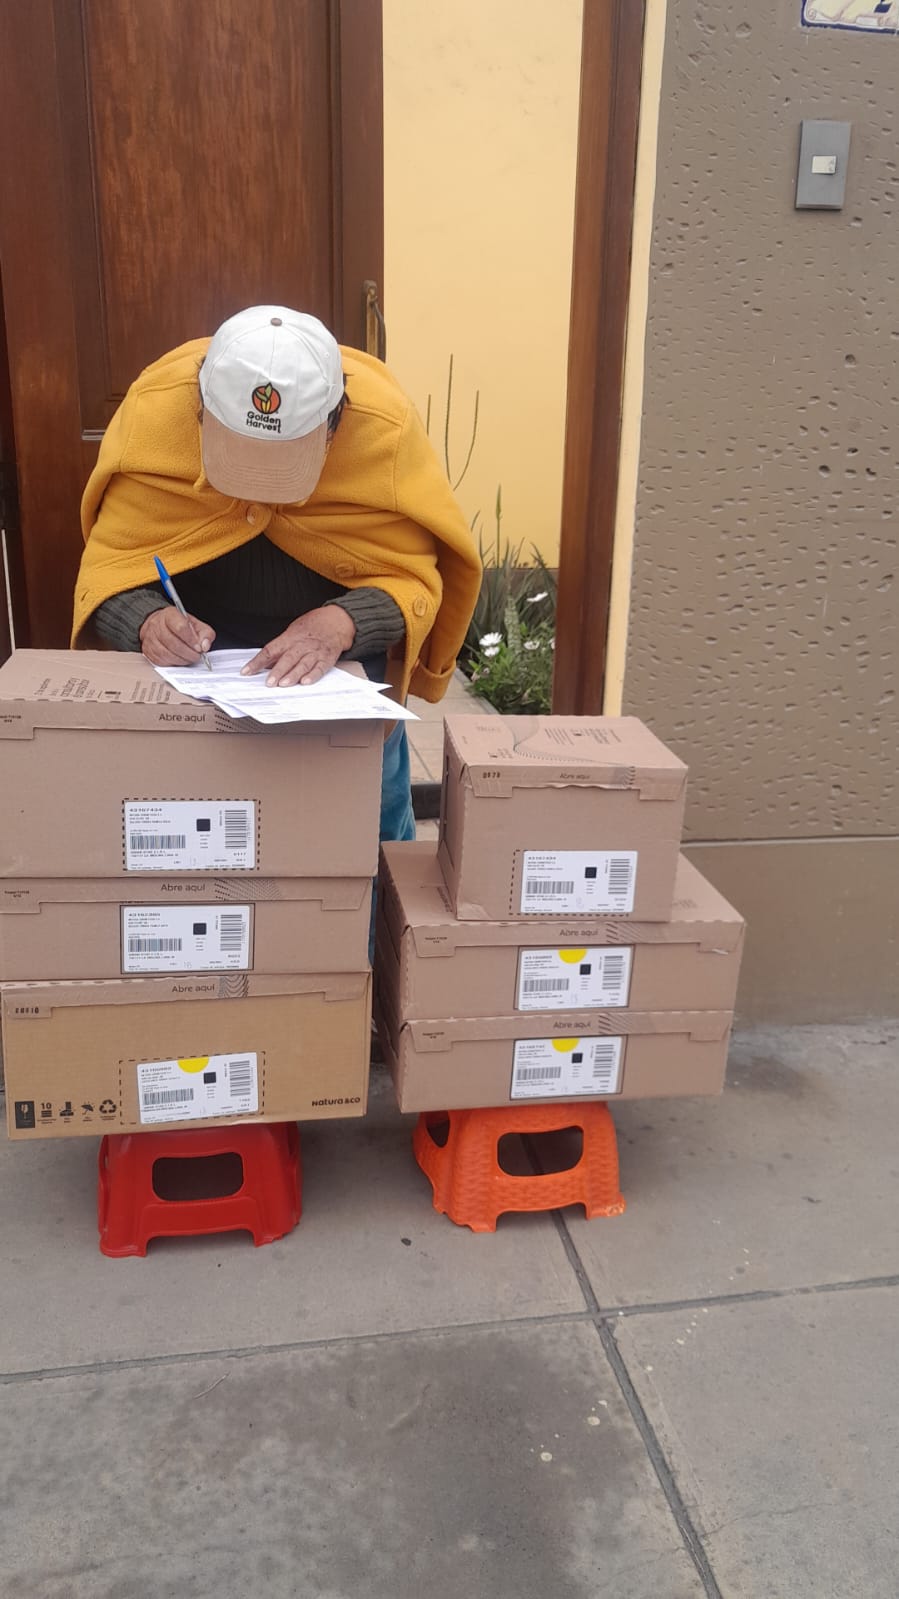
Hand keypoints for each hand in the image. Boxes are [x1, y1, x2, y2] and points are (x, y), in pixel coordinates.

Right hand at [139, 606, 215, 665]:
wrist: (162, 626)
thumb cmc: (180, 626)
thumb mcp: (196, 625)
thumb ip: (205, 634)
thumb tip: (204, 646)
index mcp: (170, 614)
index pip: (180, 627)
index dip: (192, 640)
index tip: (199, 647)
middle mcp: (156, 625)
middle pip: (173, 642)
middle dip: (188, 652)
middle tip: (196, 655)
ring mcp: (150, 638)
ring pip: (166, 653)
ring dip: (182, 659)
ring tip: (190, 658)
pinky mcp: (148, 650)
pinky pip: (161, 660)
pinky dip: (173, 662)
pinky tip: (180, 660)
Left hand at [241, 606, 355, 686]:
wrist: (336, 621)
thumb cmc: (312, 626)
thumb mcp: (292, 632)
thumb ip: (280, 649)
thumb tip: (265, 664)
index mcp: (289, 637)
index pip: (270, 650)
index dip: (257, 661)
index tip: (246, 671)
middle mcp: (301, 644)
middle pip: (287, 658)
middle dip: (277, 671)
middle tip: (269, 682)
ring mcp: (314, 652)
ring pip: (302, 664)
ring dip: (293, 675)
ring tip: (284, 684)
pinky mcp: (326, 658)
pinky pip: (319, 668)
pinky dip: (313, 675)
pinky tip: (306, 682)